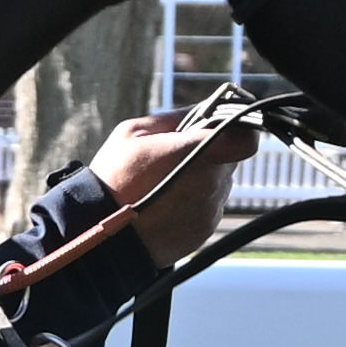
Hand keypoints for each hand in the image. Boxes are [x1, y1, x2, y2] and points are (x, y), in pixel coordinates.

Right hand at [84, 115, 231, 268]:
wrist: (99, 233)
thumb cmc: (114, 179)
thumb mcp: (133, 132)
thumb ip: (173, 119)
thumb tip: (199, 112)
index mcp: (201, 152)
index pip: (246, 138)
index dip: (238, 132)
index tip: (218, 132)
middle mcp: (213, 184)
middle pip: (226, 162)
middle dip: (207, 157)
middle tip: (173, 160)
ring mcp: (209, 212)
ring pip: (215, 188)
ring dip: (198, 184)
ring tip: (162, 188)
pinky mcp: (202, 234)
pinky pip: (204, 212)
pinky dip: (190, 207)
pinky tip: (162, 207)